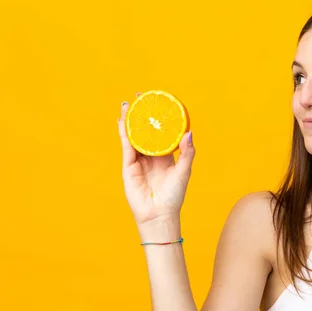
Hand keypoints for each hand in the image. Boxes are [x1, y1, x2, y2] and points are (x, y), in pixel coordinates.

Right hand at [118, 94, 194, 227]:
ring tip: (130, 103)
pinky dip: (124, 132)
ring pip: (134, 136)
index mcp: (166, 157)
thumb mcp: (184, 171)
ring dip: (131, 120)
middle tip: (143, 96)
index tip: (160, 104)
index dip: (161, 120)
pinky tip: (122, 121)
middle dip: (144, 115)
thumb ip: (187, 153)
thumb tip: (189, 133)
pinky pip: (126, 145)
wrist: (159, 214)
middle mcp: (151, 156)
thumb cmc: (174, 196)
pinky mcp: (129, 166)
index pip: (162, 134)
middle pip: (146, 131)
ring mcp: (139, 160)